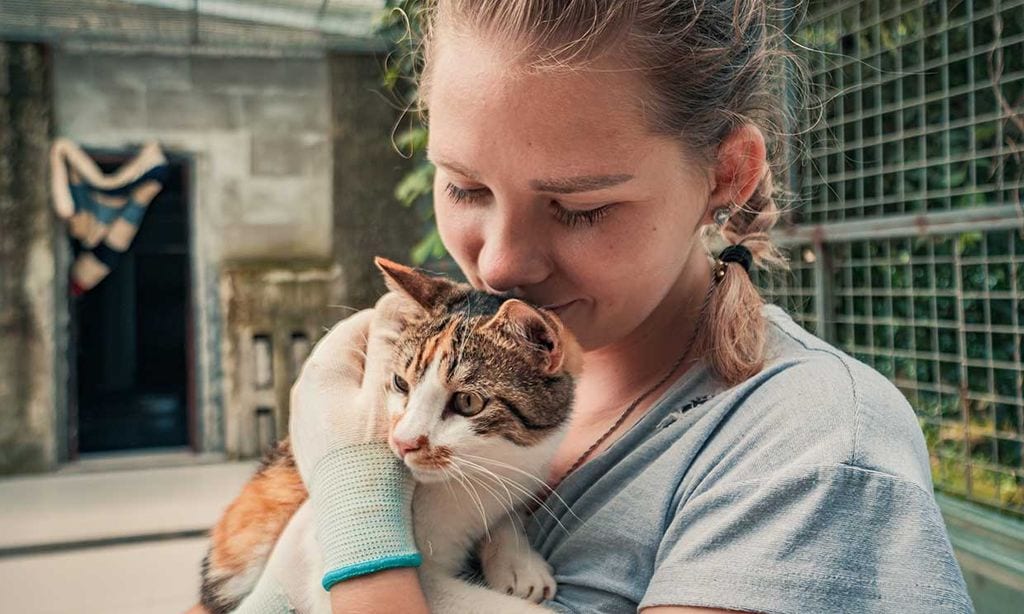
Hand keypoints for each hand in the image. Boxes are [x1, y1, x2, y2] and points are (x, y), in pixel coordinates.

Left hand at [288, 292, 419, 591]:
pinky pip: (346, 411)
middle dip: (393, 357)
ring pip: (354, 382)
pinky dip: (369, 411)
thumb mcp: (389, 392)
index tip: (431, 345)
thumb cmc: (374, 458)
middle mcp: (306, 386)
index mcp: (322, 366)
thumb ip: (391, 341)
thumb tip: (393, 296)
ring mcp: (307, 417)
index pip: (365, 321)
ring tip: (409, 407)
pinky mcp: (315, 443)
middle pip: (359, 351)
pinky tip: (387, 432)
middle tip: (424, 378)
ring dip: (382, 385)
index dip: (403, 326)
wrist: (356, 525)